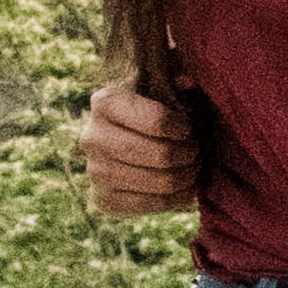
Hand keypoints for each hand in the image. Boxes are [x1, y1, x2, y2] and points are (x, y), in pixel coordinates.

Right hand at [79, 83, 204, 220]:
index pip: (157, 120)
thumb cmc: (152, 111)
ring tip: (193, 169)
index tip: (189, 129)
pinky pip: (151, 205)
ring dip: (187, 177)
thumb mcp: (162, 89)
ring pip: (160, 182)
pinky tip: (184, 188)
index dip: (183, 128)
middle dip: (189, 155)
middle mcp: (91, 137)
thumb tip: (187, 82)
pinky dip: (176, 199)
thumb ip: (177, 85)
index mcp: (104, 102)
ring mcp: (94, 171)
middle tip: (196, 153)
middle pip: (161, 155)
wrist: (125, 141)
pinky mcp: (102, 199)